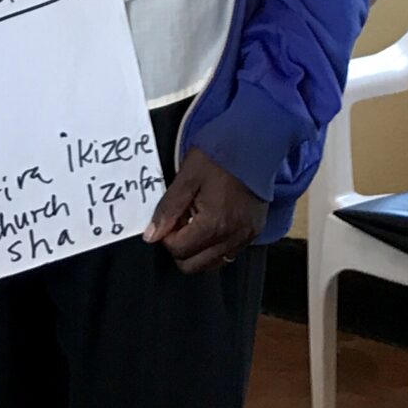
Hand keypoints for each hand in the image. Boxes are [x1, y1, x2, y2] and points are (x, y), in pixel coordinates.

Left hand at [144, 147, 266, 272]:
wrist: (257, 142)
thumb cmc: (219, 155)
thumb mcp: (187, 176)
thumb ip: (168, 208)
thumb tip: (151, 237)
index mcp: (214, 224)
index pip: (178, 250)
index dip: (167, 234)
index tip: (172, 214)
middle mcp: (233, 238)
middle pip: (193, 265)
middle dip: (180, 247)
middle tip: (182, 219)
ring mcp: (246, 237)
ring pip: (211, 264)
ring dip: (198, 248)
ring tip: (197, 218)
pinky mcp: (254, 233)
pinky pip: (228, 253)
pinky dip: (215, 245)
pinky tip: (213, 220)